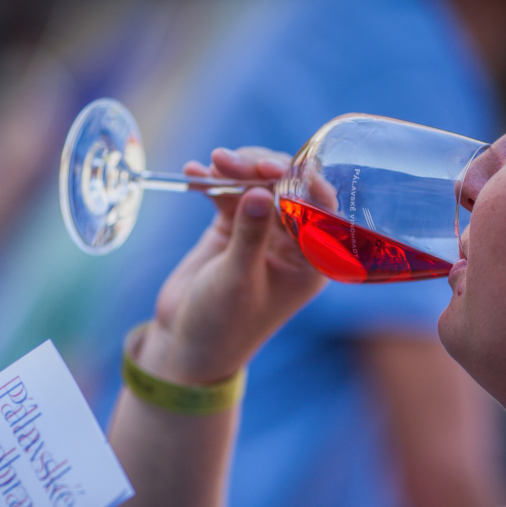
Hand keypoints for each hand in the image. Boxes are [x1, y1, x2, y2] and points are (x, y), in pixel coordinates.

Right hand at [138, 147, 326, 382]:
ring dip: (234, 171)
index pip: (319, 210)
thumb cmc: (223, 324)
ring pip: (257, 185)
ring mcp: (261, 232)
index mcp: (309, 260)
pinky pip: (229, 194)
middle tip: (229, 163)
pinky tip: (193, 174)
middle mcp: (290, 242)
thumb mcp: (238, 280)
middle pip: (286, 189)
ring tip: (210, 166)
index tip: (277, 167)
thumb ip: (250, 235)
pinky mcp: (232, 228)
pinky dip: (212, 182)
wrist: (186, 344)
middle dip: (259, 169)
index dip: (302, 182)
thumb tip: (259, 191)